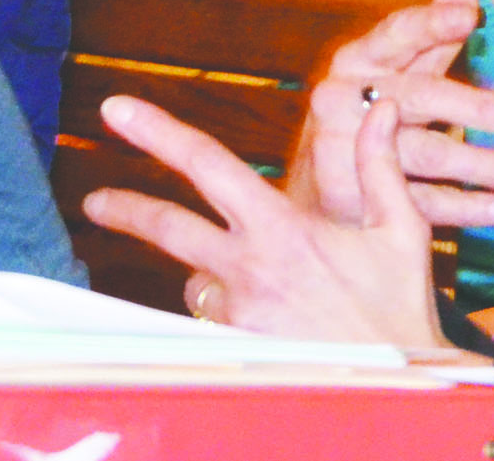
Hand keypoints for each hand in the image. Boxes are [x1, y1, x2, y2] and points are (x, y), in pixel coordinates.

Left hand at [84, 92, 448, 348]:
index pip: (208, 165)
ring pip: (194, 280)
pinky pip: (213, 319)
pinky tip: (267, 319)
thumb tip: (376, 107)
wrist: (397, 386)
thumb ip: (378, 164)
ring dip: (206, 274)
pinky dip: (227, 310)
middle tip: (94, 200)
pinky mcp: (234, 348)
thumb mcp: (399, 229)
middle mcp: (248, 268)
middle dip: (123, 208)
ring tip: (256, 285)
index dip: (159, 131)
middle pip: (167, 227)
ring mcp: (236, 313)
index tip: (118, 109)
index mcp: (282, 229)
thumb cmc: (399, 309)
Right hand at [290, 0, 493, 229]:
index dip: (432, 22)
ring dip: (489, 166)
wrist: (319, 179)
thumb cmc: (367, 109)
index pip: (399, 33)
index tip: (468, 16)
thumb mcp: (393, 66)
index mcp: (358, 57)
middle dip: (478, 106)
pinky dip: (466, 207)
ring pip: (429, 153)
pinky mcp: (357, 196)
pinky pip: (421, 201)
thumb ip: (432, 30)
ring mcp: (348, 150)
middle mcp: (344, 98)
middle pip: (420, 97)